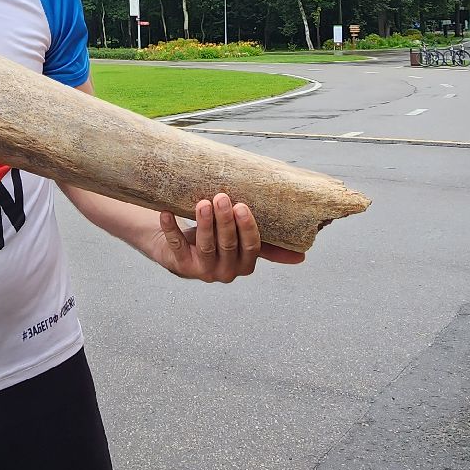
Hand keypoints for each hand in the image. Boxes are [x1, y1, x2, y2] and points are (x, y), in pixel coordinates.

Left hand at [149, 193, 305, 282]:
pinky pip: (176, 245)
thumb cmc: (218, 241)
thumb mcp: (242, 243)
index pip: (251, 247)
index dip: (247, 228)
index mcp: (245, 264)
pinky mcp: (180, 265)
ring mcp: (202, 270)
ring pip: (205, 246)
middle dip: (225, 221)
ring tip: (202, 202)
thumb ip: (268, 247)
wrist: (180, 249)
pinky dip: (170, 228)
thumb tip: (302, 257)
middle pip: (227, 245)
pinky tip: (166, 213)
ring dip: (204, 224)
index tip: (242, 206)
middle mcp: (225, 271)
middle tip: (222, 197)